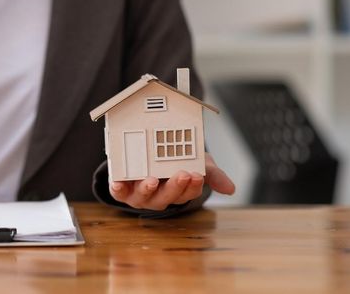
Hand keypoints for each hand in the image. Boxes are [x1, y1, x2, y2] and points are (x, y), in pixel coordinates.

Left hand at [108, 154, 234, 210]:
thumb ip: (212, 174)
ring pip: (144, 196)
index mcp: (177, 192)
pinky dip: (117, 189)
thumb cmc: (174, 162)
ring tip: (152, 180)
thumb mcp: (197, 163)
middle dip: (175, 187)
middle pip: (167, 197)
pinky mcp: (121, 189)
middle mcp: (158, 197)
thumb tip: (231, 189)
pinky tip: (118, 183)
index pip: (187, 193)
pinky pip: (118, 193)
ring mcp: (140, 194)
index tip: (197, 175)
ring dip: (148, 189)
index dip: (192, 186)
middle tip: (182, 174)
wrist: (147, 152)